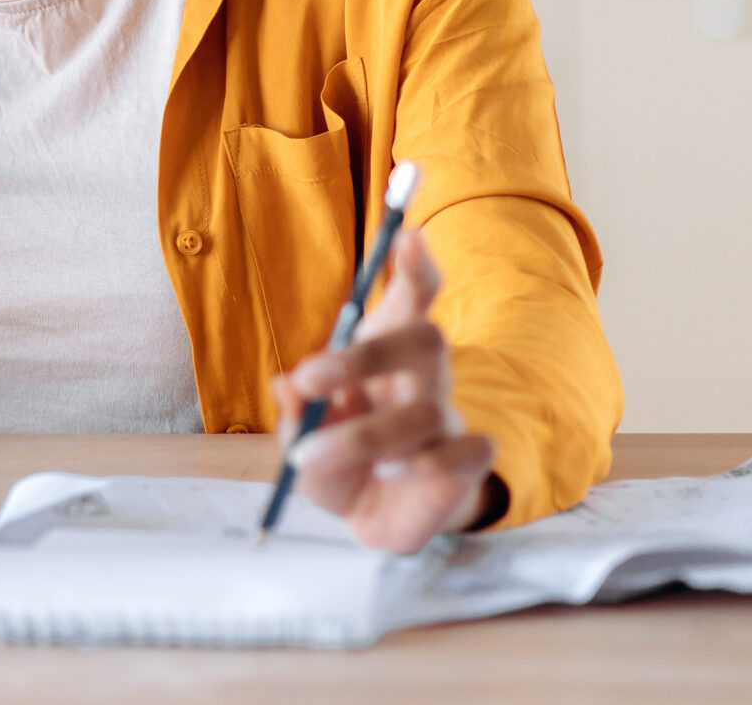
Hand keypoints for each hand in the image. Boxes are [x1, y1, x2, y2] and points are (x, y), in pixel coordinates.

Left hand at [268, 228, 500, 552]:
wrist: (370, 518)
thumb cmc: (334, 460)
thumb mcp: (299, 438)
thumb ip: (294, 412)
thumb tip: (285, 387)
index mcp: (382, 352)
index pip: (410, 298)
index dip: (415, 264)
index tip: (409, 233)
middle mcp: (422, 375)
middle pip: (424, 340)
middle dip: (367, 354)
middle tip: (308, 375)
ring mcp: (448, 416)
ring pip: (427, 409)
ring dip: (364, 434)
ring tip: (315, 456)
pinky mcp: (466, 460)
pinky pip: (465, 450)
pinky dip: (423, 462)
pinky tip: (387, 473)